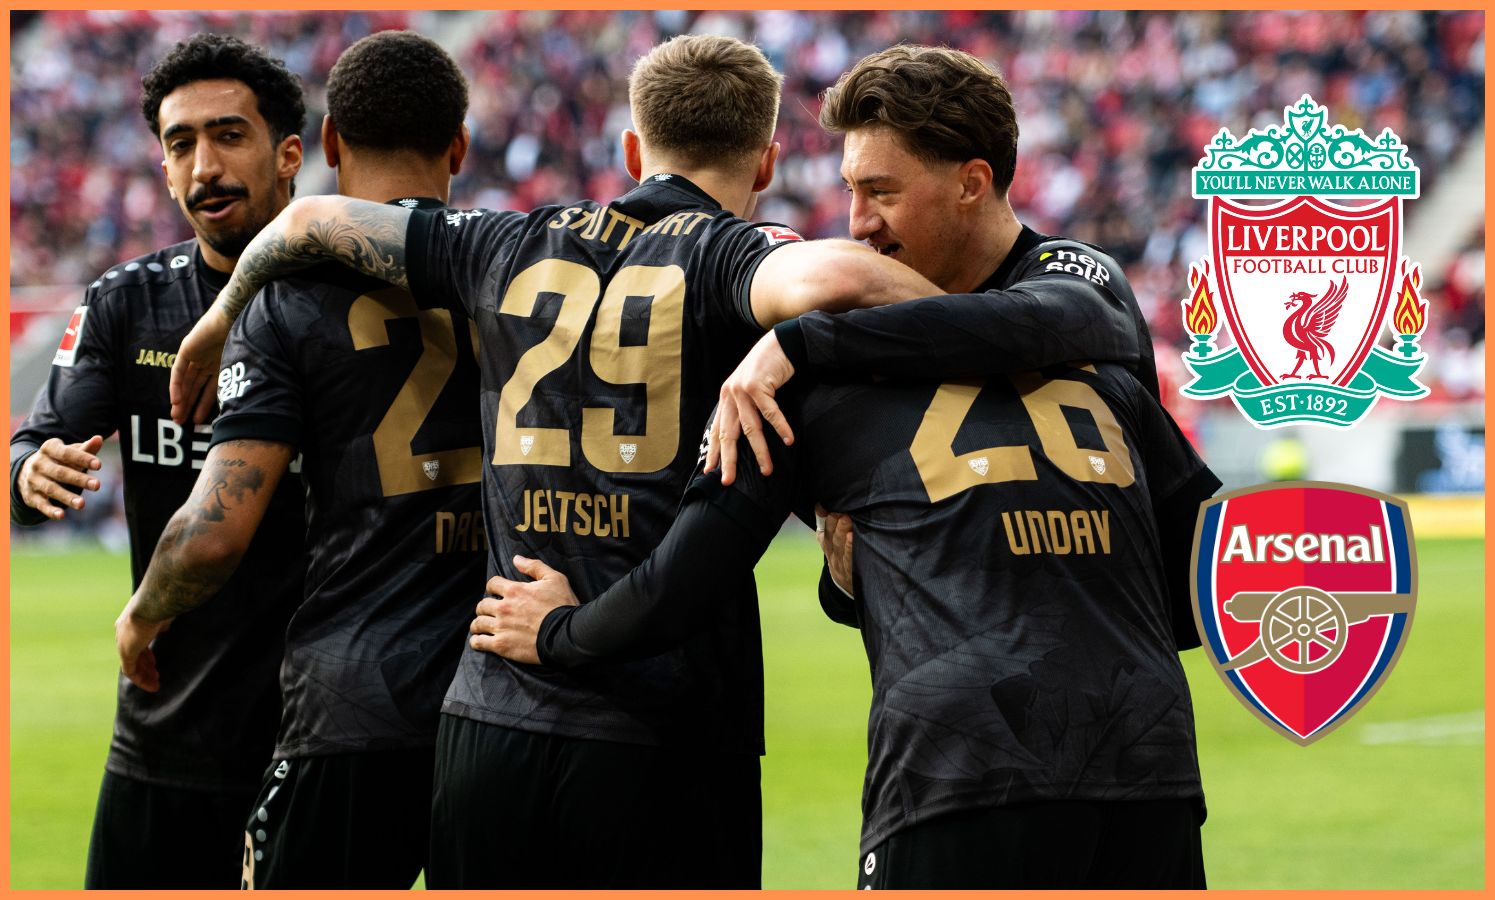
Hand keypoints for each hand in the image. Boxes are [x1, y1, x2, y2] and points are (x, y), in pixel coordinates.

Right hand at [18, 435, 102, 520]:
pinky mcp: (31, 496)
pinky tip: (61, 515)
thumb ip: (85, 449)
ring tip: (82, 504)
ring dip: (66, 497)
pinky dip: (50, 510)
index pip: (66, 453)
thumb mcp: (68, 452)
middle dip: (79, 479)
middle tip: (98, 486)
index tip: (99, 465)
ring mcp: (33, 480)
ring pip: (51, 489)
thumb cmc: (58, 460)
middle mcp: (38, 464)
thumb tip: (99, 439)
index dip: (82, 458)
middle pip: (60, 472)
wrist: (27, 471)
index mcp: (49, 449)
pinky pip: (41, 504)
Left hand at [115, 598, 169, 691]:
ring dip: (144, 675)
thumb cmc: (161, 605)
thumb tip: (164, 628)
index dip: (146, 654)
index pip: (137, 642)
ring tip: (155, 684)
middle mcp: (123, 633)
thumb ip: (161, 623)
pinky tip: (151, 686)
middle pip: (133, 654)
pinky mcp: (126, 652)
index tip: (154, 662)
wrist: (152, 603)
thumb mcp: (162, 614)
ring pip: (131, 664)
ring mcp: (123, 643)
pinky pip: (130, 671)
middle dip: (145, 666)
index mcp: (131, 623)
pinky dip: (140, 680)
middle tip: (155, 674)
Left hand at [170, 307, 231, 424]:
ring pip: (185, 382)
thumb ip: (237, 382)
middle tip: (181, 422)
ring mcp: (196, 355)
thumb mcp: (242, 366)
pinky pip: (178, 371)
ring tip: (177, 415)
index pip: (207, 390)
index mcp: (220, 365)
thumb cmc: (245, 339)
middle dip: (188, 405)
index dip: (202, 405)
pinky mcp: (187, 349)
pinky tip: (176, 400)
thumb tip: (241, 405)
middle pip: (194, 387)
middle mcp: (206, 362)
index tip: (197, 421)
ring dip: (180, 399)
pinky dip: (176, 385)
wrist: (237, 318)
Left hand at [469, 555, 580, 663]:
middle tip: (488, 612)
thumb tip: (516, 559)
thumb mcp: (555, 579)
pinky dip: (476, 641)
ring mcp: (501, 627)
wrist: (567, 635)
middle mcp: (504, 608)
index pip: (492, 584)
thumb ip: (534, 566)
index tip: (495, 593)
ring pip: (477, 624)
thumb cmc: (563, 606)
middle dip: (484, 607)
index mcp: (514, 590)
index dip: (493, 587)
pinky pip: (479, 642)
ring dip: (477, 624)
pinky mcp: (501, 645)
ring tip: (480, 627)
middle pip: (482, 605)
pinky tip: (478, 641)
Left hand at [707, 330, 795, 485]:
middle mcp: (730, 395)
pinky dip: (781, 428)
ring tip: (767, 470)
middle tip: (728, 481)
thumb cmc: (767, 370)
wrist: (779, 344)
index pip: (717, 431)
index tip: (709, 471)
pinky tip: (788, 441)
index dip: (714, 452)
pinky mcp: (758, 386)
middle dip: (728, 460)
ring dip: (760, 451)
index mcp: (726, 398)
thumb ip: (743, 409)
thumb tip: (743, 435)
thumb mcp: (749, 390)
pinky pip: (771, 413)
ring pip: (750, 429)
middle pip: (728, 434)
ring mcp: (742, 390)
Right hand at [816, 505, 854, 597]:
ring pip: (838, 544)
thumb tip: (822, 506)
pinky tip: (851, 536)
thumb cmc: (843, 559)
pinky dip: (849, 547)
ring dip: (841, 530)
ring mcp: (840, 562)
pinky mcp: (850, 571)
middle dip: (833, 521)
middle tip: (838, 509)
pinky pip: (848, 558)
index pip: (822, 528)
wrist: (847, 588)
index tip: (822, 504)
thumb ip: (829, 527)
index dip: (822, 516)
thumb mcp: (832, 545)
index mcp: (827, 545)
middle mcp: (832, 553)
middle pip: (830, 535)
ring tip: (845, 518)